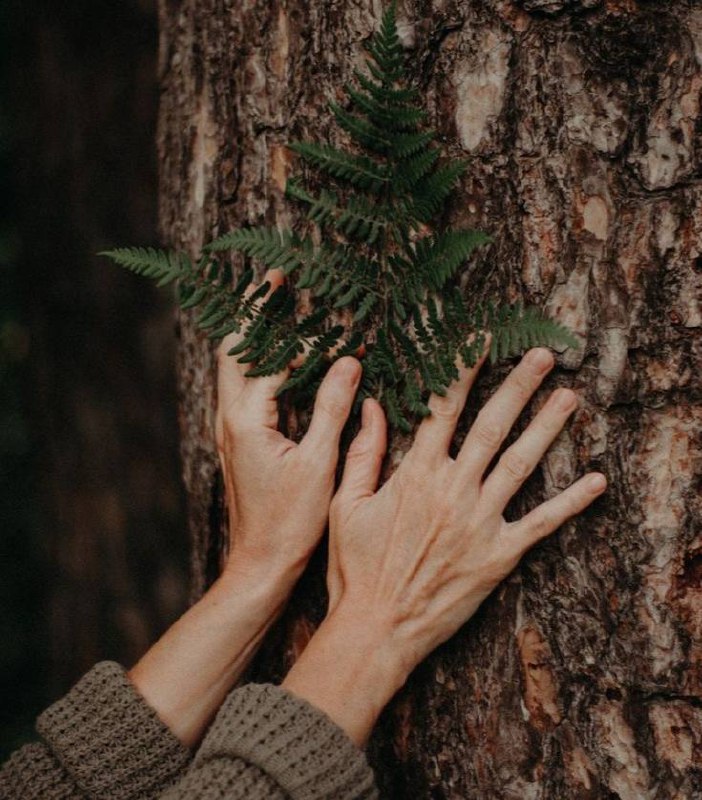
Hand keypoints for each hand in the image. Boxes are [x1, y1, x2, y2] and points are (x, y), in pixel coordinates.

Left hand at [129, 270, 361, 746]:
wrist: (259, 564)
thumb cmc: (290, 522)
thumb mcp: (319, 464)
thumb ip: (332, 408)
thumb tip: (348, 360)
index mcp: (246, 420)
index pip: (268, 356)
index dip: (296, 328)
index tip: (324, 302)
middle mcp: (230, 418)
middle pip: (235, 347)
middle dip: (255, 310)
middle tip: (279, 278)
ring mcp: (230, 429)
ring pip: (236, 365)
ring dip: (257, 333)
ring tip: (281, 303)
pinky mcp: (238, 439)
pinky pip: (245, 386)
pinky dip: (262, 362)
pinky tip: (285, 358)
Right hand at [283, 343, 606, 744]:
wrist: (376, 628)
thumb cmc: (355, 567)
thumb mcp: (346, 504)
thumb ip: (362, 451)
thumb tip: (371, 404)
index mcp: (416, 473)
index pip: (443, 409)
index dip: (462, 370)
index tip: (480, 342)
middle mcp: (453, 489)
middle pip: (492, 426)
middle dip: (518, 386)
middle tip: (542, 356)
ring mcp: (481, 521)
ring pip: (521, 463)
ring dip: (547, 428)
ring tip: (569, 397)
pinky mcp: (500, 555)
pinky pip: (541, 523)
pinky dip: (570, 502)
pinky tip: (595, 481)